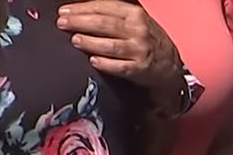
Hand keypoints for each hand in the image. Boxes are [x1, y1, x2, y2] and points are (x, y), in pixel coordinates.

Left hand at [57, 1, 183, 109]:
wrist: (170, 66)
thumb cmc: (149, 41)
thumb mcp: (137, 21)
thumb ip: (114, 14)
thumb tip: (82, 11)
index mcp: (136, 15)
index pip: (105, 7)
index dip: (82, 8)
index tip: (64, 11)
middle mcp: (139, 31)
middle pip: (104, 24)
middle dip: (80, 23)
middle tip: (63, 23)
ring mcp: (140, 51)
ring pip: (110, 45)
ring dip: (90, 42)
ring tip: (75, 40)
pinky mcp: (140, 69)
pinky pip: (119, 67)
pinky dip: (105, 63)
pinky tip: (93, 60)